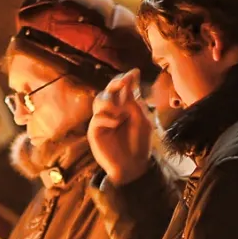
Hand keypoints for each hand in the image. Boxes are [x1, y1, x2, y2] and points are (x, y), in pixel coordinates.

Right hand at [89, 70, 153, 185]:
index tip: (135, 72)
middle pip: (108, 90)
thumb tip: (127, 85)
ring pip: (99, 100)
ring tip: (121, 112)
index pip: (122, 88)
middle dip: (116, 83)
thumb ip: (134, 103)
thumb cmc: (140, 144)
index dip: (126, 78)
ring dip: (110, 102)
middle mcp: (112, 111)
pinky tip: (117, 123)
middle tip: (124, 81)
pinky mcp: (95, 132)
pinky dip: (108, 118)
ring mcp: (102, 120)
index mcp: (125, 106)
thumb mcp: (142, 121)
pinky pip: (97, 118)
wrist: (133, 166)